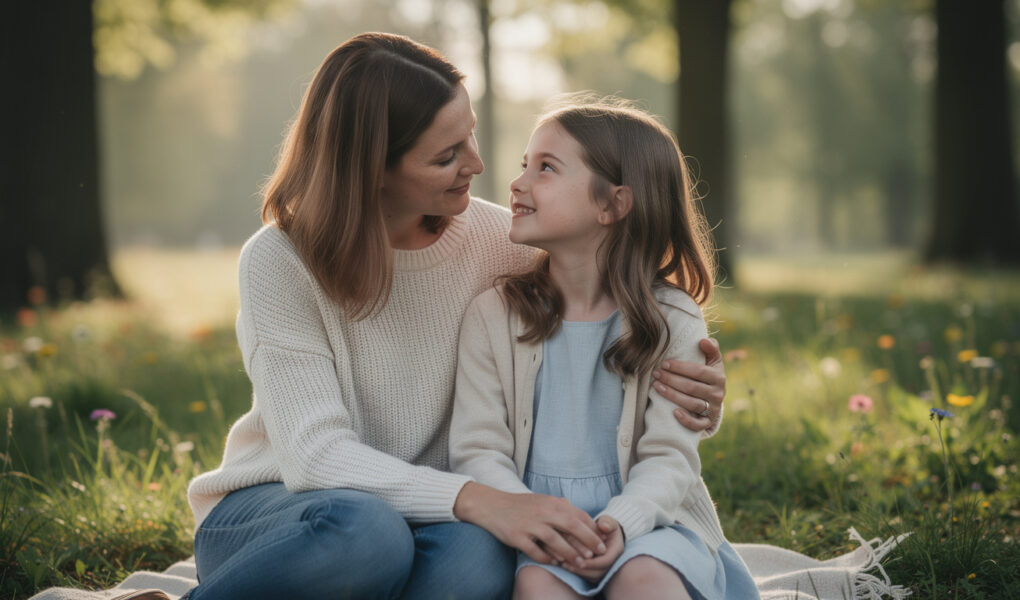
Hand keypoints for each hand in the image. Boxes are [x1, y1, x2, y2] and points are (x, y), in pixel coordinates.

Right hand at [453, 482, 606, 565]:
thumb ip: (563, 509)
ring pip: (555, 541)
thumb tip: (585, 521)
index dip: (592, 530)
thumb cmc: (522, 505)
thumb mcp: (544, 501)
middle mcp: (543, 511)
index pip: (578, 515)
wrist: (492, 506)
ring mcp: (529, 524)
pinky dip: (547, 558)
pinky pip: (535, 551)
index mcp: (552, 502)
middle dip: (588, 541)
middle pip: (571, 526)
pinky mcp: (517, 536)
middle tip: (599, 554)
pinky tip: (555, 563)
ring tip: (581, 564)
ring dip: (570, 554)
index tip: (602, 542)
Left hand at [561, 516, 623, 582]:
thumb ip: (606, 522)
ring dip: (578, 572)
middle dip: (582, 570)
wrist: (604, 532)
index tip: (579, 560)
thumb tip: (604, 526)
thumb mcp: (607, 521)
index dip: (593, 563)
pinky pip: (586, 575)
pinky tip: (564, 565)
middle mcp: (612, 562)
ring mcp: (604, 568)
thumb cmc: (605, 525)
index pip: (606, 561)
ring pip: (591, 576)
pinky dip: (576, 571)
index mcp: (616, 550)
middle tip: (566, 564)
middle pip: (598, 572)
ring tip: (563, 564)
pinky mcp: (595, 571)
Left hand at [652, 338, 724, 431]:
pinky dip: (686, 420)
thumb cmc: (709, 374)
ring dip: (672, 395)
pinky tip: (673, 412)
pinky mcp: (708, 422)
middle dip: (671, 380)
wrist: (714, 397)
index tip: (664, 363)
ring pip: (692, 404)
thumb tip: (703, 341)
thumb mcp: (713, 361)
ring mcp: (713, 409)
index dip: (680, 367)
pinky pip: (698, 424)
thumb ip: (710, 348)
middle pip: (692, 387)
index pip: (698, 371)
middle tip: (656, 374)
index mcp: (718, 377)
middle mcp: (717, 393)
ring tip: (657, 387)